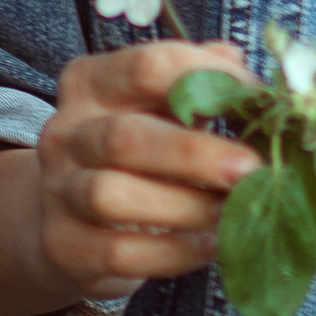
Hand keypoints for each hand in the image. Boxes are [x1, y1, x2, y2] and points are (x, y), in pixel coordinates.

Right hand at [0, 39, 255, 315]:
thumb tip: (238, 64)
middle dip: (195, 154)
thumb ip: (196, 84)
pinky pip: (119, 251)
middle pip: (125, 137)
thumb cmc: (134, 157)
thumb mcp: (159, 110)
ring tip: (231, 212)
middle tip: (250, 169)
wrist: (69, 222)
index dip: (208, 78)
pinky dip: (173, 251)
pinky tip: (209, 246)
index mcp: (91, 84)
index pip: (147, 66)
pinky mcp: (65, 247)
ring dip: (185, 206)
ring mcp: (59, 192)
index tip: (256, 99)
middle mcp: (66, 133)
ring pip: (112, 196)